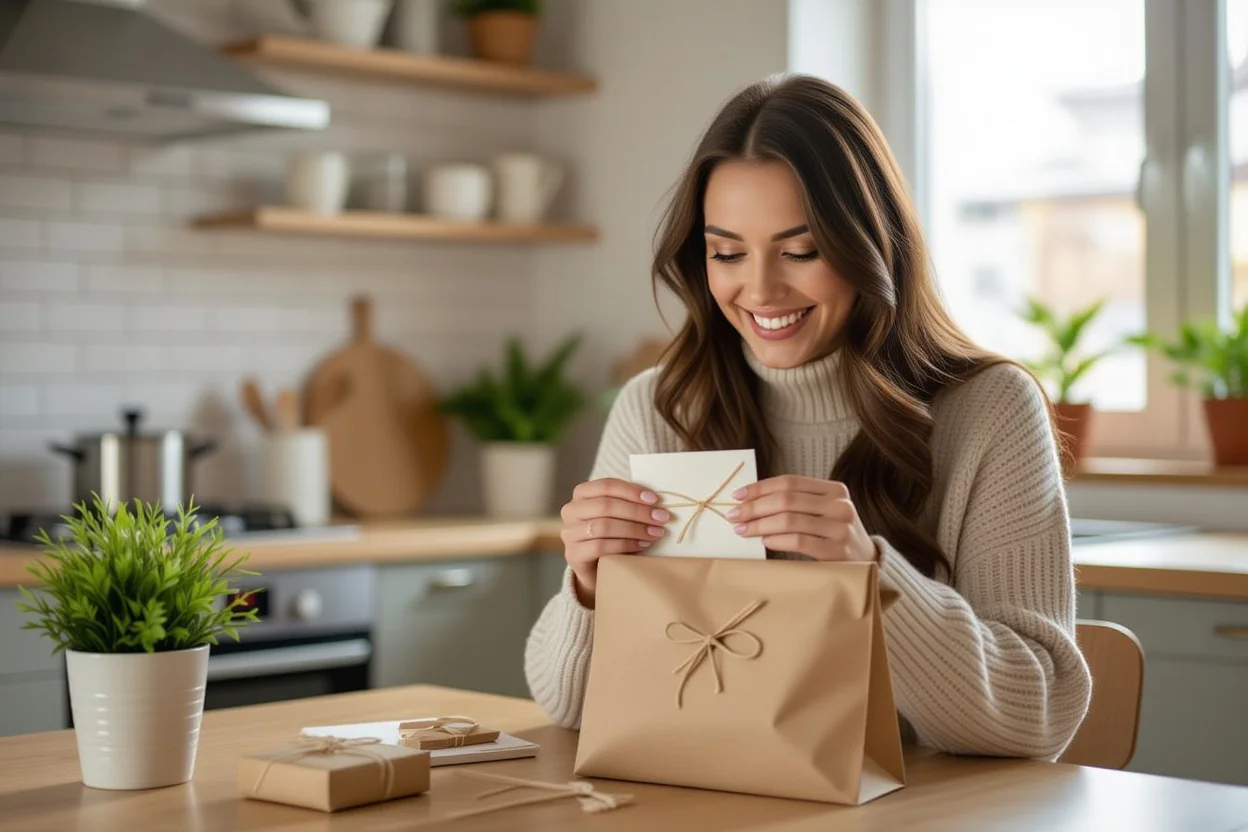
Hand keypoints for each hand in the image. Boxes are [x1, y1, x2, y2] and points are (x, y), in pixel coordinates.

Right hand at [559, 478, 670, 607]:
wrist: (596, 569)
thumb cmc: (611, 536)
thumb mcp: (618, 515)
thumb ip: (629, 503)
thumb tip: (655, 501)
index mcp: (582, 494)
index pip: (606, 485)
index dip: (631, 491)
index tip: (654, 499)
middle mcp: (571, 511)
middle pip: (606, 505)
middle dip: (637, 511)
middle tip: (661, 518)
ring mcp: (569, 533)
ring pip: (604, 526)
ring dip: (634, 529)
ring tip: (655, 533)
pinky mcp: (573, 554)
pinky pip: (601, 546)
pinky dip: (625, 545)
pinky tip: (642, 545)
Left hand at [727, 476, 876, 561]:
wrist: (868, 564)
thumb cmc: (834, 536)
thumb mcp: (823, 512)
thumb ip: (796, 504)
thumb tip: (749, 501)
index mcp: (835, 490)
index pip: (790, 482)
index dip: (760, 487)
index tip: (737, 496)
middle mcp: (840, 505)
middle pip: (787, 499)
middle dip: (754, 507)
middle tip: (733, 515)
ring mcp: (841, 528)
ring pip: (790, 519)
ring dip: (760, 524)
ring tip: (743, 530)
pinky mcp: (838, 551)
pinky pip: (799, 541)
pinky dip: (777, 540)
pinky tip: (764, 542)